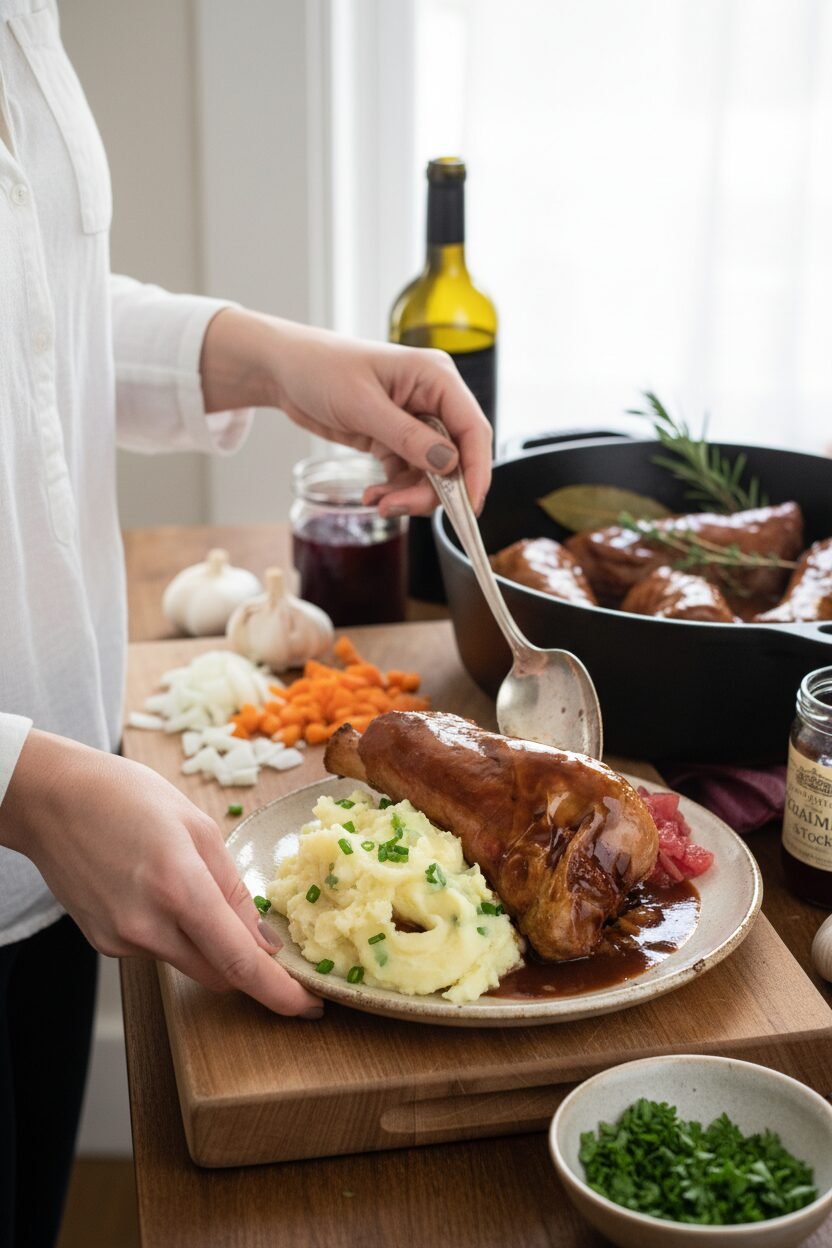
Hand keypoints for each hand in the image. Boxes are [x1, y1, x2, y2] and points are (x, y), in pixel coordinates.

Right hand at [0, 731, 321, 1017]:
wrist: (53, 798)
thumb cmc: (127, 797)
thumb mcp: (199, 827)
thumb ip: (234, 888)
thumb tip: (263, 940)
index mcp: (180, 888)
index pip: (240, 962)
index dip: (280, 992)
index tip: (308, 1006)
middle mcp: (148, 925)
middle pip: (218, 974)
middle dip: (247, 964)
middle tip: (263, 937)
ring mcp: (121, 939)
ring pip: (188, 964)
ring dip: (207, 944)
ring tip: (187, 886)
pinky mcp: (104, 944)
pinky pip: (157, 951)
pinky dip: (172, 934)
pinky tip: (156, 891)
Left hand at [200, 311, 492, 515]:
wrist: (284, 372)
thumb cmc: (321, 369)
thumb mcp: (363, 405)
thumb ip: (408, 437)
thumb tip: (449, 465)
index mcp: (436, 378)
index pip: (473, 429)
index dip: (476, 470)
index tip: (468, 506)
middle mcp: (432, 400)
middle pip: (455, 458)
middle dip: (432, 490)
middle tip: (398, 507)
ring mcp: (415, 421)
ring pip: (432, 474)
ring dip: (409, 495)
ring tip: (378, 503)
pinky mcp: (395, 439)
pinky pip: (408, 475)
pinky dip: (394, 491)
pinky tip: (373, 496)